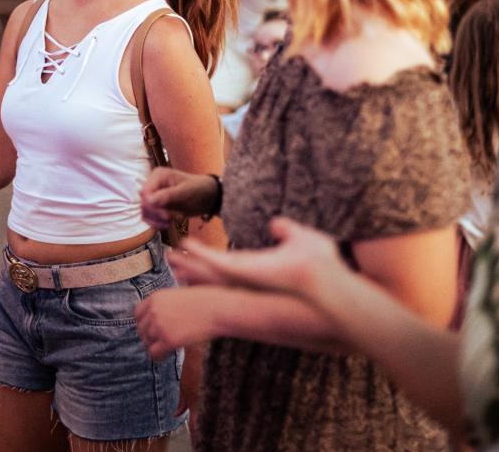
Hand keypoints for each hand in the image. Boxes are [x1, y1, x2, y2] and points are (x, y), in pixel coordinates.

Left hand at [135, 285, 230, 360]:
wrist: (217, 309)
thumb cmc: (203, 302)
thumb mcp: (178, 297)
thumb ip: (164, 306)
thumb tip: (155, 321)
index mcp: (155, 298)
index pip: (137, 314)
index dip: (145, 323)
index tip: (153, 330)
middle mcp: (154, 311)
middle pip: (141, 330)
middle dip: (150, 337)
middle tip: (162, 341)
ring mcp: (160, 325)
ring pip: (147, 342)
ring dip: (156, 346)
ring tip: (168, 347)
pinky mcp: (168, 340)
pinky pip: (154, 353)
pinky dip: (159, 356)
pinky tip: (168, 354)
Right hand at [140, 168, 218, 228]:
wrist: (207, 197)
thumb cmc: (199, 190)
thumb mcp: (185, 192)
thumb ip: (167, 195)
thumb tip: (149, 200)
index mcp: (158, 176)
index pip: (145, 193)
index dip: (152, 206)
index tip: (167, 215)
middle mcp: (153, 184)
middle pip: (144, 204)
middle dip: (157, 215)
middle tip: (170, 219)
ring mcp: (154, 195)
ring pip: (145, 213)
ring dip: (157, 220)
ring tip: (171, 221)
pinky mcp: (157, 206)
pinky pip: (150, 218)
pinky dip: (158, 223)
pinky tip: (168, 223)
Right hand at [169, 218, 346, 299]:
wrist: (326, 275)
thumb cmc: (320, 261)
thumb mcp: (298, 237)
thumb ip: (285, 230)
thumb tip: (276, 224)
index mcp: (259, 267)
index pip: (229, 264)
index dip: (211, 260)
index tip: (197, 257)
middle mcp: (248, 274)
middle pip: (213, 270)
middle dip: (193, 266)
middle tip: (173, 261)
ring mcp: (244, 274)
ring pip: (210, 268)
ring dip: (191, 261)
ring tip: (172, 257)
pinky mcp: (244, 271)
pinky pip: (216, 262)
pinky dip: (200, 254)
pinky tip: (186, 246)